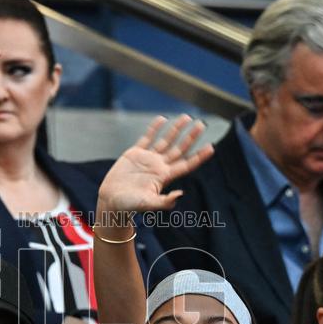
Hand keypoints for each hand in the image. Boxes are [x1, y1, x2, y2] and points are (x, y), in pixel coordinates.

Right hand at [97, 115, 213, 215]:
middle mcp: (159, 166)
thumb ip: (163, 202)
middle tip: (202, 125)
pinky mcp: (134, 154)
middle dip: (191, 137)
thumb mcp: (147, 204)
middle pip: (179, 149)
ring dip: (176, 129)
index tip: (211, 147)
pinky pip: (147, 138)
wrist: (111, 200)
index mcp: (164, 177)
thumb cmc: (129, 206)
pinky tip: (163, 119)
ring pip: (166, 141)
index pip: (186, 164)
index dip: (199, 156)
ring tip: (186, 117)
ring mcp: (148, 159)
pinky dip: (154, 128)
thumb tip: (180, 195)